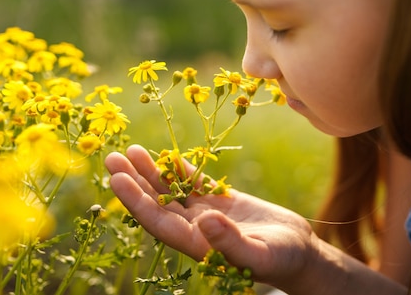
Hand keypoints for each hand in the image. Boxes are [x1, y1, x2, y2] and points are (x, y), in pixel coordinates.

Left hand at [105, 145, 316, 286]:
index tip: (118, 179)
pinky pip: (195, 183)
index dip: (136, 201)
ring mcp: (206, 214)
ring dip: (151, 172)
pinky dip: (180, 169)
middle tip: (112, 157)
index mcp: (197, 245)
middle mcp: (194, 229)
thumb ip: (231, 242)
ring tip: (131, 150)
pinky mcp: (221, 201)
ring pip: (172, 190)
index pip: (158, 221)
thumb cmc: (281, 260)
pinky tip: (165, 155)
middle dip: (134, 181)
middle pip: (157, 203)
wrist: (298, 252)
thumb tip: (204, 221)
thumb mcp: (260, 254)